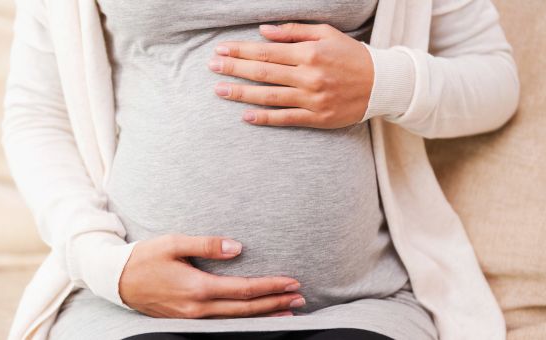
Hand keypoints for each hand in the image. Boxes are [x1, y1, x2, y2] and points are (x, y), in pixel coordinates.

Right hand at [119, 233, 304, 318]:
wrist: (116, 280)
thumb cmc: (145, 257)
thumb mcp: (173, 243)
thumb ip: (207, 245)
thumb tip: (239, 248)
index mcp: (197, 287)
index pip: (244, 290)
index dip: (271, 286)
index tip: (292, 282)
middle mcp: (198, 308)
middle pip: (246, 309)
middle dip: (275, 304)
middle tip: (300, 299)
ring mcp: (192, 318)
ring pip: (236, 320)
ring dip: (264, 315)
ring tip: (287, 312)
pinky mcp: (187, 319)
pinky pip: (223, 322)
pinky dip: (244, 319)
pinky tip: (255, 316)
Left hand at [208, 22, 373, 128]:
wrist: (382, 84)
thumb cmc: (351, 56)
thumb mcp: (326, 34)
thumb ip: (294, 31)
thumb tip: (263, 31)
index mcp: (309, 53)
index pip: (266, 51)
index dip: (240, 50)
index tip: (221, 49)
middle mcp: (308, 76)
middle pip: (263, 72)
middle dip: (234, 68)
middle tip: (211, 67)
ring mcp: (312, 99)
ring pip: (269, 96)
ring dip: (242, 94)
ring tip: (220, 91)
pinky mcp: (317, 118)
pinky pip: (286, 119)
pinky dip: (265, 118)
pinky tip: (245, 116)